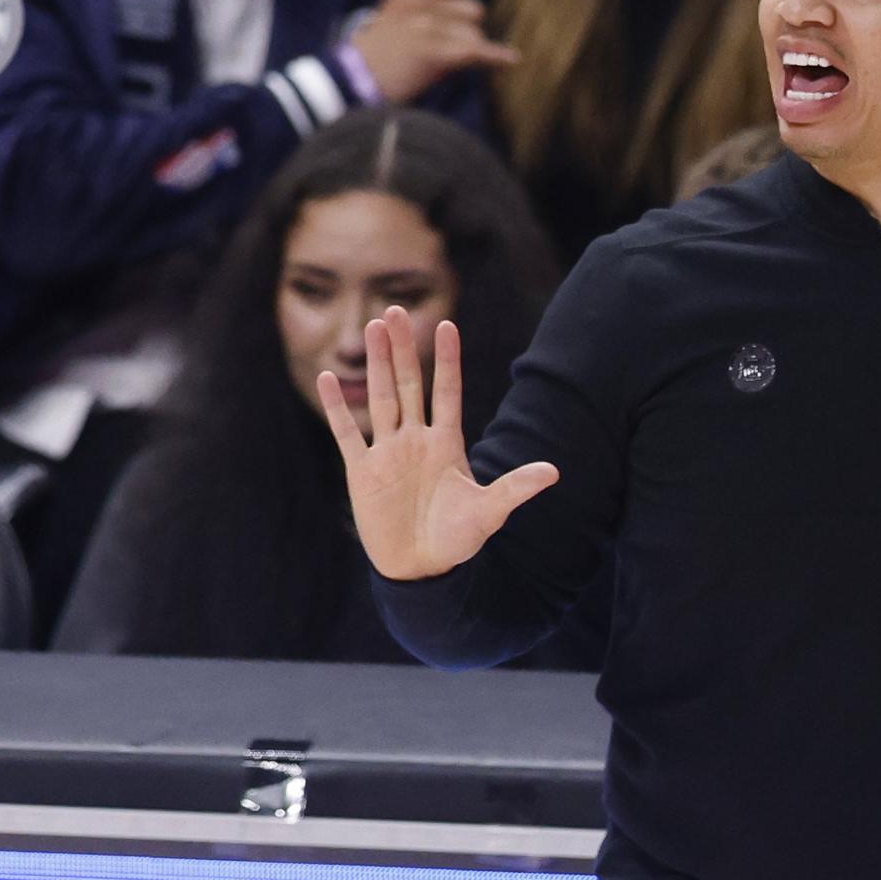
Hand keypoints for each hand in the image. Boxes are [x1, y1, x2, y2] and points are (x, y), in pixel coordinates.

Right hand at [318, 307, 557, 580]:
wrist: (421, 569)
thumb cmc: (457, 540)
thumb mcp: (489, 512)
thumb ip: (515, 488)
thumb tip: (554, 472)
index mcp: (447, 443)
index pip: (447, 391)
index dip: (447, 360)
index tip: (446, 324)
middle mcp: (416, 440)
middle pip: (408, 384)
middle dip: (402, 349)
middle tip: (394, 310)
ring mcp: (388, 453)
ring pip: (380, 398)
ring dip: (375, 364)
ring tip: (371, 329)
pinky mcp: (362, 471)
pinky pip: (347, 433)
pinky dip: (337, 408)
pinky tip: (326, 379)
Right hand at [347, 0, 518, 101]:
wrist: (357, 76)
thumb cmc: (388, 48)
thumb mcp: (405, 15)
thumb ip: (439, 7)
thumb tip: (479, 11)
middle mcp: (419, 2)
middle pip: (474, 10)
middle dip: (468, 29)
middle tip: (438, 44)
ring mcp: (424, 26)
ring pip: (474, 35)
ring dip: (465, 51)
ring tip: (435, 60)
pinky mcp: (431, 52)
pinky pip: (475, 50)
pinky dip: (495, 57)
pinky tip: (513, 60)